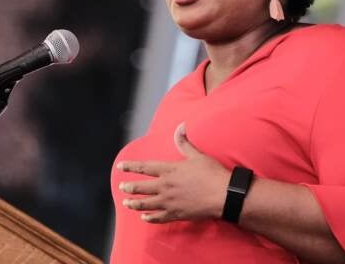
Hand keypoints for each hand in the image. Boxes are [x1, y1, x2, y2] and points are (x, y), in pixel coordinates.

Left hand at [116, 123, 230, 222]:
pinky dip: (150, 218)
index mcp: (169, 170)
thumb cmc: (212, 173)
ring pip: (146, 204)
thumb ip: (184, 142)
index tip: (120, 166)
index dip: (131, 166)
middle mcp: (166, 186)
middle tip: (121, 187)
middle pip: (142, 187)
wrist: (223, 195)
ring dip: (134, 203)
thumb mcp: (197, 155)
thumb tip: (180, 126)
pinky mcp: (176, 214)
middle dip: (129, 187)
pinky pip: (159, 218)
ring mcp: (170, 202)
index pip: (145, 167)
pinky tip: (144, 217)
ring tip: (126, 203)